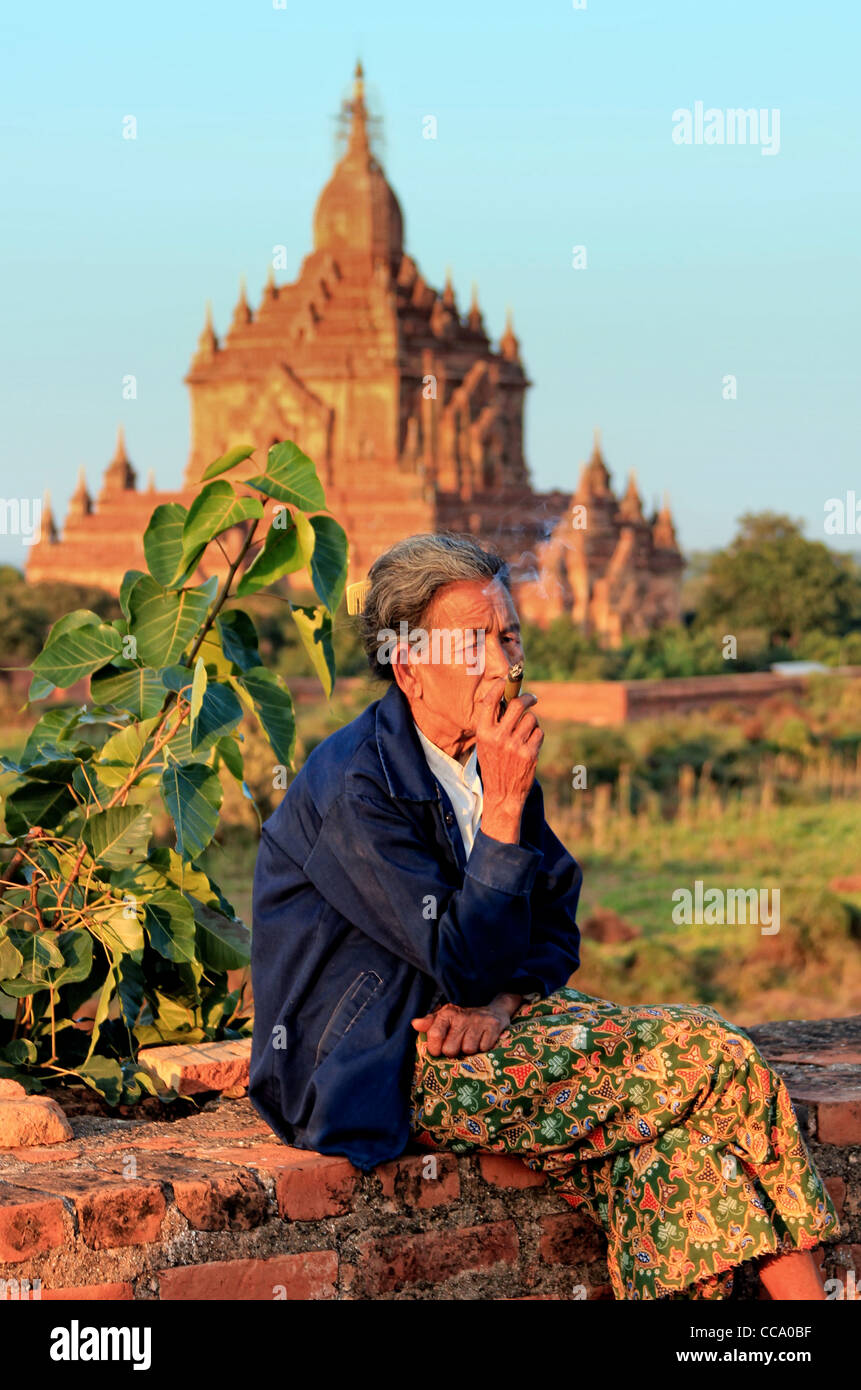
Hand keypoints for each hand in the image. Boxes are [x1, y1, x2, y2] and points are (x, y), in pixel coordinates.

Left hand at [411, 1000, 511, 1056]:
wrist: (492, 1008)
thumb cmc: (463, 1017)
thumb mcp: (445, 1017)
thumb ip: (429, 1023)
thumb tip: (415, 1024)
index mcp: (447, 1013)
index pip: (434, 1035)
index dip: (434, 1048)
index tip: (437, 1051)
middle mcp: (462, 1016)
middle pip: (450, 1049)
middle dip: (453, 1051)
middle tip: (457, 1045)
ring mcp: (478, 1021)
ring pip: (468, 1050)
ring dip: (469, 1050)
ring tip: (471, 1040)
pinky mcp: (493, 1026)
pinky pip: (484, 1048)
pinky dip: (483, 1047)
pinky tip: (482, 1039)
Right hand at [475, 680, 542, 842]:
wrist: (502, 794)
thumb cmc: (494, 765)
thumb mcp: (485, 744)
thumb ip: (494, 724)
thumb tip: (511, 699)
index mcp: (483, 733)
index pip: (490, 701)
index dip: (499, 687)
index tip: (506, 680)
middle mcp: (498, 737)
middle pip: (517, 705)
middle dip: (527, 698)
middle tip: (531, 699)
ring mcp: (515, 745)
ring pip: (531, 719)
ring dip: (532, 722)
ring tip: (526, 732)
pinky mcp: (530, 753)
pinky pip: (539, 733)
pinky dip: (537, 736)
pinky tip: (530, 745)